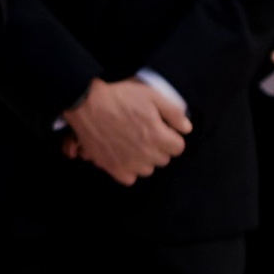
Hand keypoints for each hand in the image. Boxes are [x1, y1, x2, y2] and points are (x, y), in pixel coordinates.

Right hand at [62, 75, 189, 184]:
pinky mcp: (113, 168)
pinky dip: (129, 169)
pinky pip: (129, 178)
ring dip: (144, 159)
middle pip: (163, 159)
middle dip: (159, 147)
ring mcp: (128, 163)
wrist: (87, 104)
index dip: (172, 136)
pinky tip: (123, 155)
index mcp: (158, 136)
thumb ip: (173, 112)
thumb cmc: (119, 97)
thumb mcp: (151, 95)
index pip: (178, 147)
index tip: (163, 129)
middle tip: (145, 133)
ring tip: (133, 143)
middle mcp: (145, 154)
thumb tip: (186, 128)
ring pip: (147, 170)